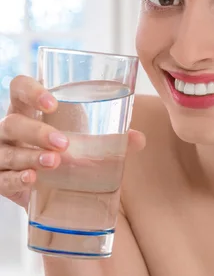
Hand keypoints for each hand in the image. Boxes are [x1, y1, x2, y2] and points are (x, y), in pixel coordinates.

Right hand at [0, 75, 145, 211]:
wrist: (49, 187)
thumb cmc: (64, 151)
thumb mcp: (84, 140)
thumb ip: (110, 138)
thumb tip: (138, 138)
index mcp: (27, 108)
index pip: (19, 87)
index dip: (31, 91)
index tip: (52, 104)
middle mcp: (10, 128)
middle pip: (13, 122)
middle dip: (37, 131)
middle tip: (64, 143)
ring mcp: (2, 152)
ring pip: (7, 151)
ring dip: (30, 156)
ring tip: (54, 162)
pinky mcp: (0, 178)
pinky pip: (1, 177)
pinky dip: (17, 178)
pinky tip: (32, 179)